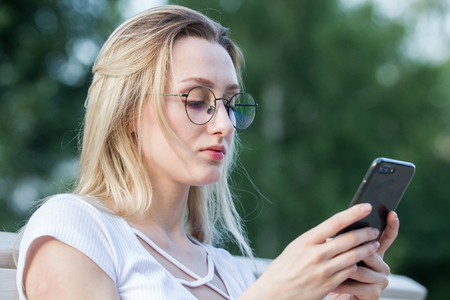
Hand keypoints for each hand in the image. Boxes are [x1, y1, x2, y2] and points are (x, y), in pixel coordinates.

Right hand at [239, 204, 380, 299]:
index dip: (353, 213)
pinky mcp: (328, 285)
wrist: (273, 294)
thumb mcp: (295, 249)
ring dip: (367, 250)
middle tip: (373, 230)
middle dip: (366, 234)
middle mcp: (316, 254)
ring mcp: (323, 271)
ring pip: (353, 257)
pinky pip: (349, 273)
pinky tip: (361, 263)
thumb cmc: (282, 269)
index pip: (335, 222)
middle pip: (349, 240)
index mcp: (306, 241)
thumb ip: (315, 241)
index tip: (366, 206)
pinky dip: (357, 266)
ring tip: (373, 246)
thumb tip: (336, 233)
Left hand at [327, 211, 399, 299]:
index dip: (391, 225)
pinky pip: (358, 286)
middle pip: (370, 251)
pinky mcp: (374, 294)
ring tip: (327, 267)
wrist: (333, 296)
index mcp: (374, 252)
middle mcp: (381, 265)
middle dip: (350, 249)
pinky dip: (343, 285)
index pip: (387, 236)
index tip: (392, 213)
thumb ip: (344, 242)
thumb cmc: (334, 274)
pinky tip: (332, 285)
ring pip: (361, 269)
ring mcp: (380, 280)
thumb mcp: (338, 255)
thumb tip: (338, 228)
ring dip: (341, 268)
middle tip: (332, 248)